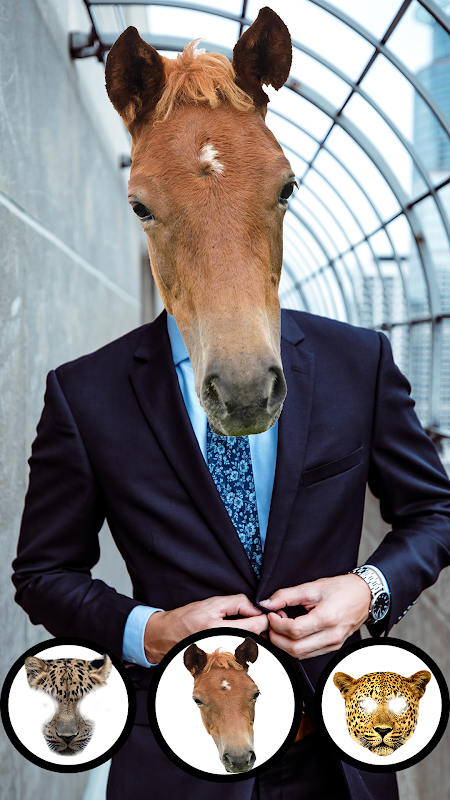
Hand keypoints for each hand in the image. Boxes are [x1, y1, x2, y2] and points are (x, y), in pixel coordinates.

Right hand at [144, 594, 268, 663]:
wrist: (166, 636)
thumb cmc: (187, 618)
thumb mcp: (212, 603)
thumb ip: (237, 603)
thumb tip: (257, 609)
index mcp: (218, 629)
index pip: (254, 626)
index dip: (264, 618)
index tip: (265, 613)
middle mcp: (220, 647)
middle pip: (255, 640)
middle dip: (262, 629)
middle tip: (259, 620)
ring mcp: (220, 661)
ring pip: (250, 650)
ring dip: (255, 639)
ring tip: (249, 629)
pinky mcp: (219, 667)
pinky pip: (240, 658)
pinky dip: (246, 648)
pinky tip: (240, 640)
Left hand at [259, 574, 371, 658]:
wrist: (365, 595)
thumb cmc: (341, 589)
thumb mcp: (313, 587)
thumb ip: (287, 595)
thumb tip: (266, 603)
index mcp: (327, 618)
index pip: (294, 630)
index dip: (277, 624)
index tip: (271, 614)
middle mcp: (331, 636)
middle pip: (295, 648)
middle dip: (277, 637)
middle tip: (272, 622)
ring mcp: (333, 644)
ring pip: (300, 654)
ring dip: (284, 643)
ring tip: (282, 625)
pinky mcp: (333, 647)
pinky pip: (308, 654)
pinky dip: (295, 646)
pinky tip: (293, 632)